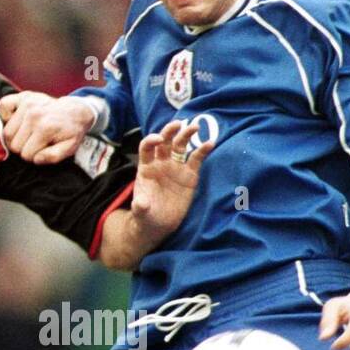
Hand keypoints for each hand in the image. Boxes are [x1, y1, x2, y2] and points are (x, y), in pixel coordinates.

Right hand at [0, 91, 96, 163]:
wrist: (75, 111)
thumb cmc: (70, 132)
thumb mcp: (69, 148)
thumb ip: (53, 157)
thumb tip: (36, 158)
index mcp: (45, 128)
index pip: (26, 154)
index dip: (33, 156)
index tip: (41, 150)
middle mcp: (34, 114)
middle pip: (14, 144)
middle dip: (23, 148)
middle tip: (34, 143)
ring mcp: (27, 103)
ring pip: (7, 132)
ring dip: (15, 136)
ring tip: (28, 133)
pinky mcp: (23, 96)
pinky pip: (3, 106)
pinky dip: (7, 116)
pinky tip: (19, 120)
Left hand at [131, 120, 213, 240]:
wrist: (159, 225)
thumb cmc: (146, 215)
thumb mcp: (141, 212)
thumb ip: (140, 206)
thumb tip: (140, 203)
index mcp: (146, 167)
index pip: (147, 147)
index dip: (151, 140)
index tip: (158, 139)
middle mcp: (161, 163)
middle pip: (165, 141)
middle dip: (170, 131)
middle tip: (178, 124)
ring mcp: (176, 168)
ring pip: (181, 146)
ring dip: (187, 134)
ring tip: (195, 127)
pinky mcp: (189, 175)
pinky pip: (196, 159)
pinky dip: (202, 150)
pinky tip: (210, 143)